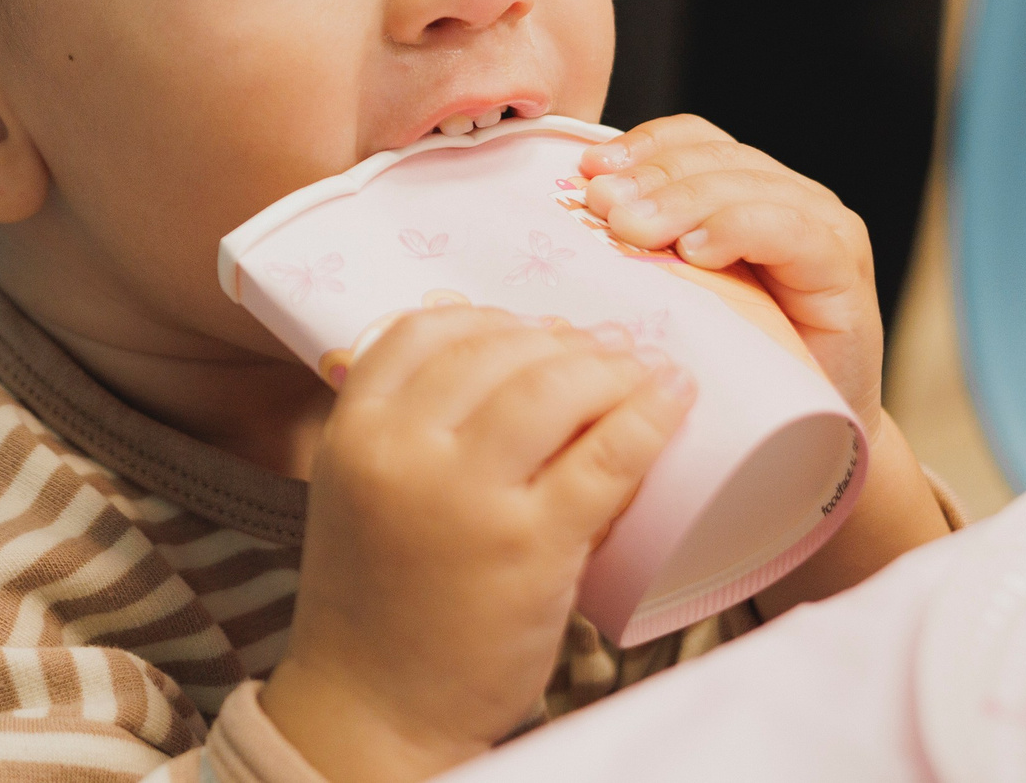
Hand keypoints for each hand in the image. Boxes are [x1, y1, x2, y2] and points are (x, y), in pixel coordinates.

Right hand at [262, 308, 693, 782]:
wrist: (375, 706)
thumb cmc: (378, 600)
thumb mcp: (364, 491)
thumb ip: (411, 428)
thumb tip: (513, 361)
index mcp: (354, 431)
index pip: (425, 330)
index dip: (489, 318)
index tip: (530, 332)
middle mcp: (403, 450)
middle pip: (499, 349)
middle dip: (562, 340)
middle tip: (602, 351)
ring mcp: (468, 497)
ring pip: (554, 387)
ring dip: (609, 367)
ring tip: (640, 374)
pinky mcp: (531, 547)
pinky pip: (605, 457)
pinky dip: (648, 418)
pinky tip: (671, 400)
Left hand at [578, 115, 883, 434]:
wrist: (801, 433)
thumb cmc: (732, 358)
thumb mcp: (679, 288)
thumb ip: (647, 243)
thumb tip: (581, 207)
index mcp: (748, 186)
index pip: (693, 139)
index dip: (641, 145)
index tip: (589, 170)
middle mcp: (791, 195)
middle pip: (714, 158)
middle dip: (650, 177)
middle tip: (602, 205)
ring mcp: (825, 227)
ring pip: (745, 185)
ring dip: (681, 201)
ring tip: (632, 229)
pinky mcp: (843, 269)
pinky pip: (790, 231)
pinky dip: (737, 229)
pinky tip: (696, 251)